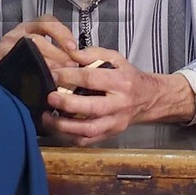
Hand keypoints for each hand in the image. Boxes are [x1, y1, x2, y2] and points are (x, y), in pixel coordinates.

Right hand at [0, 18, 79, 79]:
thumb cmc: (18, 58)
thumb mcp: (35, 48)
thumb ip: (54, 51)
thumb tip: (79, 62)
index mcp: (28, 28)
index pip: (47, 21)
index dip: (62, 33)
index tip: (74, 48)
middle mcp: (16, 34)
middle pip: (39, 39)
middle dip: (57, 54)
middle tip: (70, 68)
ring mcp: (6, 48)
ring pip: (28, 52)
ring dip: (46, 65)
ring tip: (58, 77)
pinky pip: (17, 67)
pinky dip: (31, 75)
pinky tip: (41, 83)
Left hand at [43, 50, 195, 146]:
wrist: (148, 99)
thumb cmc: (128, 77)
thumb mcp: (115, 58)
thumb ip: (92, 54)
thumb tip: (71, 53)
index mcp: (121, 82)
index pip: (93, 79)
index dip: (71, 76)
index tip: (54, 74)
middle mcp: (119, 104)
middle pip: (92, 108)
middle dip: (68, 104)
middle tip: (50, 97)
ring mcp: (115, 122)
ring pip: (89, 130)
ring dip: (65, 126)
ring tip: (47, 117)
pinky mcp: (110, 134)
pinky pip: (88, 141)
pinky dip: (70, 137)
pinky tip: (57, 128)